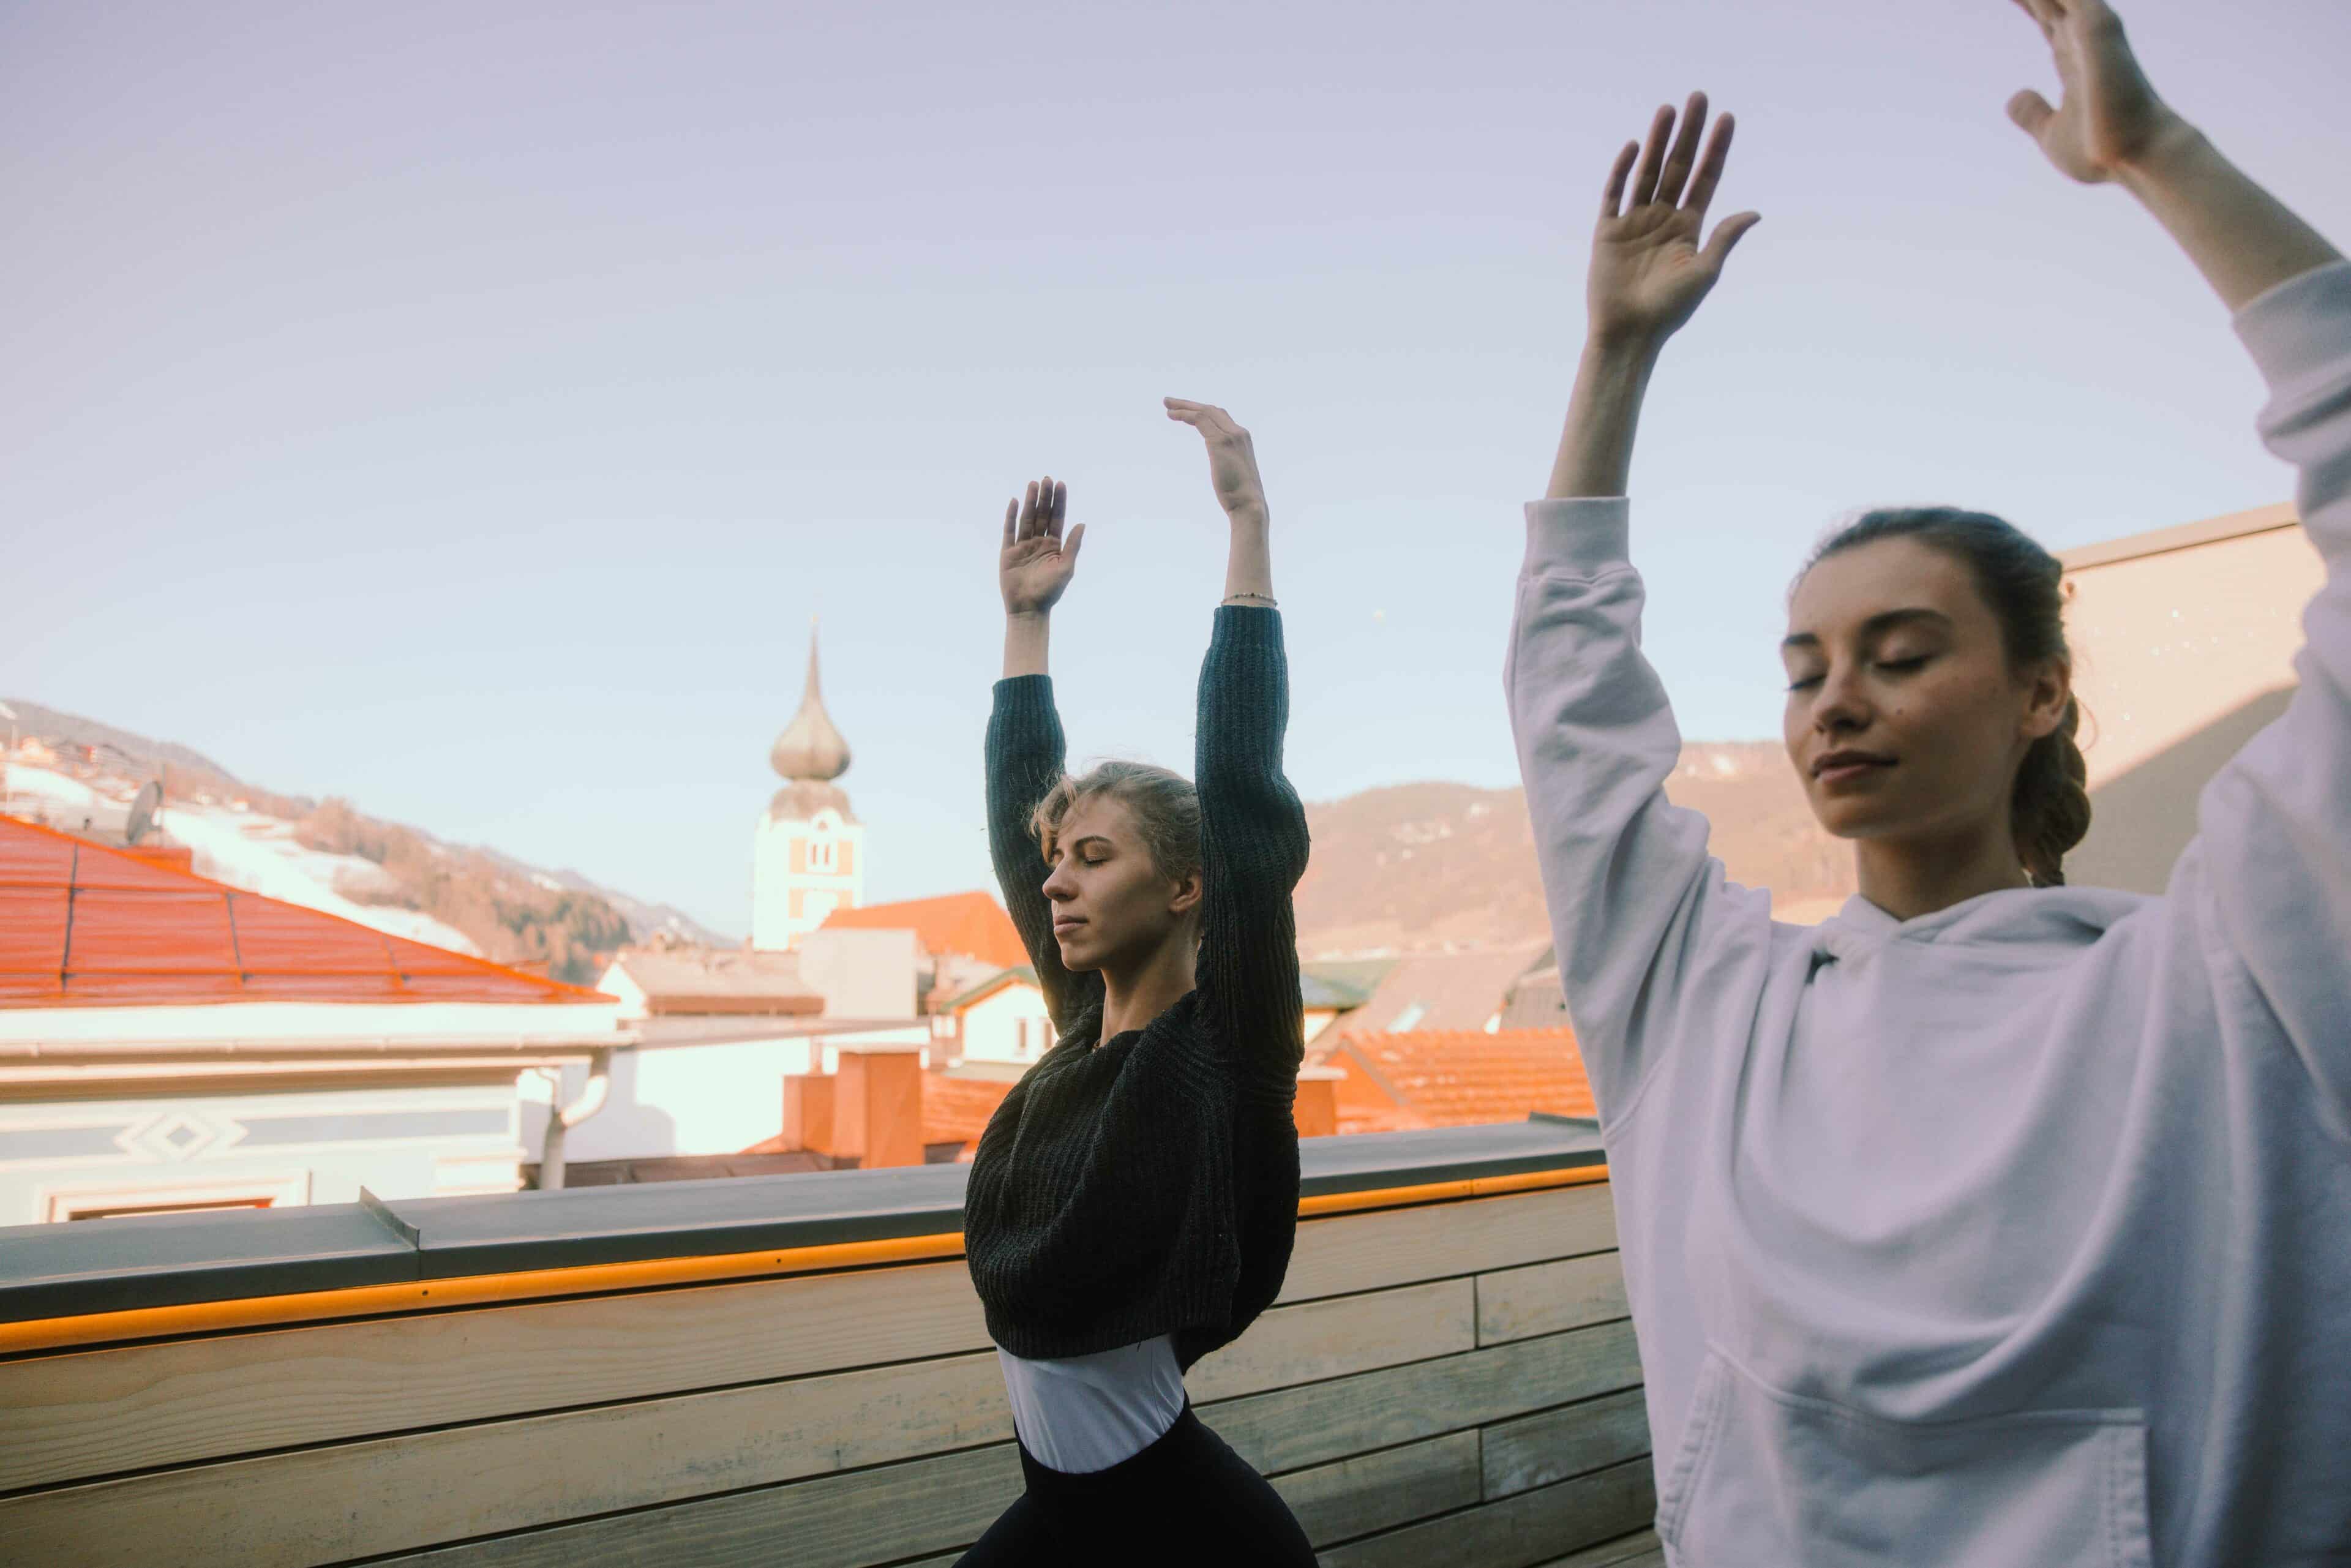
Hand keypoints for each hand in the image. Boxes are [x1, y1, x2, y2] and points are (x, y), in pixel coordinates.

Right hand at [999, 476, 1082, 616]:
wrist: (1029, 609)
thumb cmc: (1050, 592)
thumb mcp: (1066, 567)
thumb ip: (1073, 545)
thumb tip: (1082, 523)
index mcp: (1054, 546)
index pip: (1057, 518)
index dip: (1059, 501)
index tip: (1060, 484)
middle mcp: (1038, 542)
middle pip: (1041, 514)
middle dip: (1044, 497)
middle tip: (1046, 478)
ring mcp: (1023, 546)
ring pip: (1026, 519)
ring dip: (1029, 501)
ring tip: (1033, 484)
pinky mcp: (1008, 552)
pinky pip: (1009, 530)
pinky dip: (1011, 516)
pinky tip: (1015, 501)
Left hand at [1165, 399, 1267, 525]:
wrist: (1249, 505)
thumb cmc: (1241, 497)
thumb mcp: (1234, 474)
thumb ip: (1228, 464)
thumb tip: (1223, 469)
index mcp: (1243, 439)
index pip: (1220, 417)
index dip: (1202, 412)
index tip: (1185, 412)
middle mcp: (1239, 433)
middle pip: (1211, 410)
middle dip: (1190, 404)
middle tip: (1170, 402)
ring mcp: (1231, 436)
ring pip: (1204, 411)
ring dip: (1184, 406)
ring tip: (1167, 405)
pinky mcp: (1220, 442)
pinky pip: (1199, 420)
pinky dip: (1185, 415)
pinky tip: (1172, 415)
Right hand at [1586, 93, 1758, 350]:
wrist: (1628, 334)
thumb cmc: (1670, 311)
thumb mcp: (1704, 273)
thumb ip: (1725, 238)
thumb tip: (1754, 212)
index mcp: (1688, 228)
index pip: (1705, 178)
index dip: (1717, 149)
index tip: (1727, 118)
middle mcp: (1662, 219)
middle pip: (1677, 166)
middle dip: (1689, 133)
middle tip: (1699, 97)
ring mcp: (1634, 223)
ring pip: (1647, 173)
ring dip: (1657, 141)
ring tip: (1668, 109)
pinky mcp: (1607, 233)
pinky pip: (1614, 195)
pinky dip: (1622, 171)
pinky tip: (1632, 147)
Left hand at [2004, 0, 2185, 183]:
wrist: (2136, 158)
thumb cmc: (2101, 151)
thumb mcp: (2051, 133)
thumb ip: (2032, 113)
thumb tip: (2016, 96)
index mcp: (2072, 58)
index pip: (2043, 17)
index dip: (2025, 0)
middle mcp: (2083, 37)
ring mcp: (2092, 28)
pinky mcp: (2098, 26)